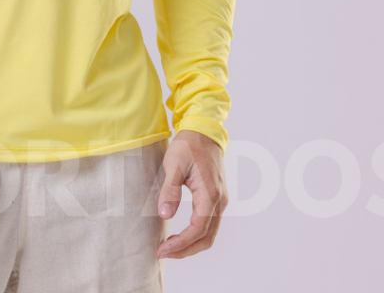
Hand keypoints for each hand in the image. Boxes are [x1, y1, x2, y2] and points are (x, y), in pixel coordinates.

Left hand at [155, 130, 228, 258]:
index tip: (163, 249)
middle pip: (206, 238)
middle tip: (163, 252)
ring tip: (169, 247)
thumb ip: (170, 190)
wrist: (204, 131)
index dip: (181, 243)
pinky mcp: (217, 198)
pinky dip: (196, 235)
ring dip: (191, 245)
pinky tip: (180, 235)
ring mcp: (220, 200)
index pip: (197, 229)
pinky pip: (210, 224)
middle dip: (185, 250)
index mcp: (209, 193)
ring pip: (210, 234)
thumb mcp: (174, 163)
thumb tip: (166, 215)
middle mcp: (219, 201)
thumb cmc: (188, 145)